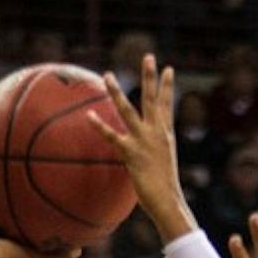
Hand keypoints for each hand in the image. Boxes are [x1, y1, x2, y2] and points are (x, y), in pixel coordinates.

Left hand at [93, 54, 188, 237]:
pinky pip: (112, 137)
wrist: (169, 202)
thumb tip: (149, 162)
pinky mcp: (131, 153)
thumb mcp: (163, 169)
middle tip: (148, 56)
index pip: (167, 105)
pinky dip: (100, 127)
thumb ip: (155, 158)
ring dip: (117, 92)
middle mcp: (157, 133)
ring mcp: (144, 141)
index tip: (168, 69)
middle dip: (150, 77)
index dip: (167, 87)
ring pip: (129, 110)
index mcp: (166, 136)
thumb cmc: (166, 192)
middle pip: (153, 99)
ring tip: (108, 75)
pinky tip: (89, 115)